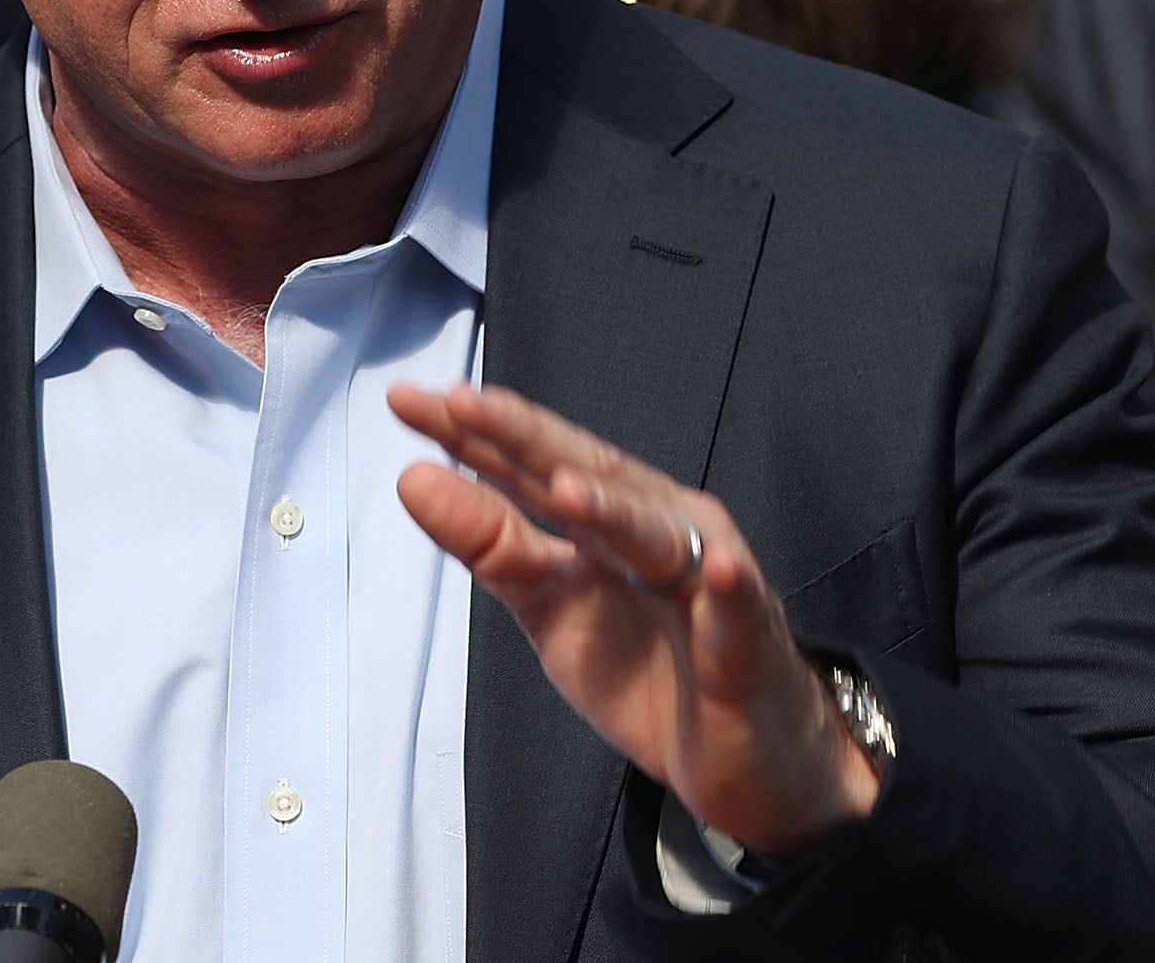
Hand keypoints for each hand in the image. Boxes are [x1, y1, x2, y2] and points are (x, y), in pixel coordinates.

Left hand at [389, 380, 878, 856]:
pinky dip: (730, 589)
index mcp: (604, 517)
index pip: (532, 462)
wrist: (741, 755)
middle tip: (465, 405)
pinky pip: (740, 612)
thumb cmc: (646, 664)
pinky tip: (719, 571)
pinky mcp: (749, 645)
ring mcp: (706, 581)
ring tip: (566, 487)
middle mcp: (657, 528)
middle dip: (527, 437)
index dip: (472, 432)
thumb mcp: (548, 605)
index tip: (405, 400)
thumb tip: (413, 476)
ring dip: (616, 509)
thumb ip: (489, 542)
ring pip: (660, 534)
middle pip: (590, 473)